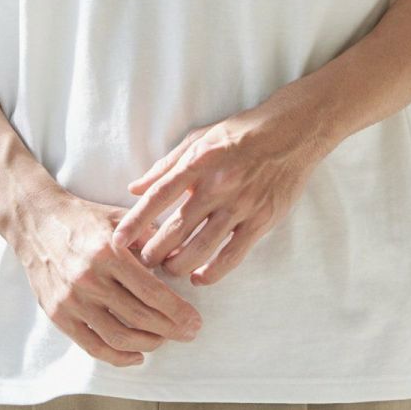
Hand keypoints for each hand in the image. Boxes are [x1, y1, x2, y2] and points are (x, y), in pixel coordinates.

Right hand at [18, 191, 203, 366]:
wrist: (36, 222)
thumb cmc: (85, 219)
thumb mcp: (119, 219)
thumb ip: (149, 238)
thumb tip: (181, 256)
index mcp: (108, 252)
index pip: (151, 292)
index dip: (177, 312)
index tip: (195, 322)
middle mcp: (89, 278)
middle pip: (139, 317)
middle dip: (171, 330)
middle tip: (189, 333)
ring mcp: (71, 299)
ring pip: (118, 337)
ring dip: (148, 344)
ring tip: (164, 340)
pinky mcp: (58, 314)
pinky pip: (92, 346)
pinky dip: (118, 357)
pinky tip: (137, 355)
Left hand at [110, 103, 327, 284]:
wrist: (292, 132)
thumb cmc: (241, 132)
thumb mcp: (199, 138)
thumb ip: (166, 165)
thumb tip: (135, 188)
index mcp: (199, 162)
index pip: (158, 196)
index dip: (135, 221)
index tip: (117, 241)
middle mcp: (218, 185)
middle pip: (176, 229)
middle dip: (153, 251)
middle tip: (141, 263)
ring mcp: (241, 205)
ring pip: (201, 248)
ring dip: (178, 265)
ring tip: (168, 270)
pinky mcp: (262, 220)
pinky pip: (233, 255)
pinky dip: (213, 272)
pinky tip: (199, 277)